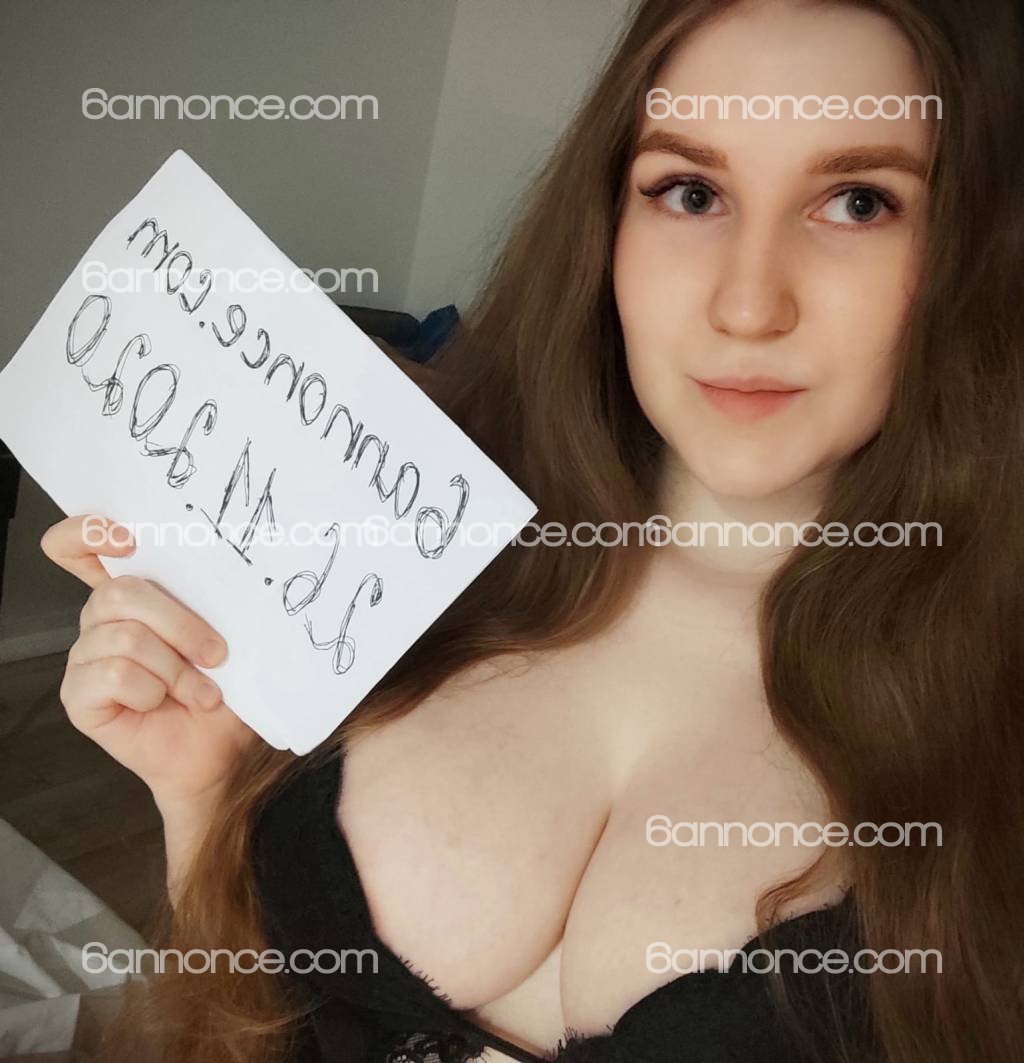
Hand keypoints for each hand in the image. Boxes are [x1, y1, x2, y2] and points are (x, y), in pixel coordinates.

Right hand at [41, 515, 256, 806]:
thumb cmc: (226, 689)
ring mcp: (87, 656)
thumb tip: (232, 561)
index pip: (82, 545)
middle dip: (180, 624)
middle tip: (217, 655)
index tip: (129, 540)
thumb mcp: (229, 633)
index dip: (90, 531)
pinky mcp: (79, 695)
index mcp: (135, 594)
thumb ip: (213, 596)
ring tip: (199, 692)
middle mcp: (103, 619)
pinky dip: (151, 690)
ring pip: (125, 637)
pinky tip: (162, 703)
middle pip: (120, 592)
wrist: (221, 750)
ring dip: (175, 669)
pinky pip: (111, 674)